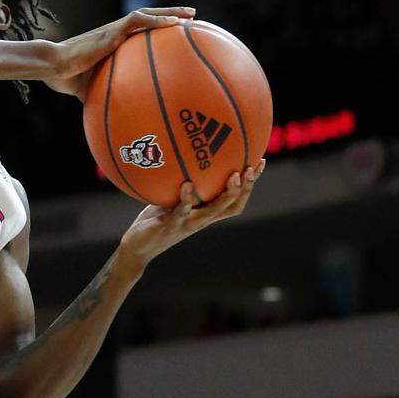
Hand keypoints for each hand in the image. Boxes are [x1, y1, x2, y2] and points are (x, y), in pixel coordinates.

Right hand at [44, 7, 195, 99]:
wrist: (53, 67)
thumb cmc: (66, 78)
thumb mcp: (91, 89)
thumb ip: (104, 95)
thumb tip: (111, 115)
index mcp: (110, 42)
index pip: (137, 31)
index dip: (156, 29)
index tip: (175, 32)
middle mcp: (114, 32)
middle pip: (147, 18)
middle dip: (170, 15)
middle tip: (191, 17)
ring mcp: (113, 30)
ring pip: (146, 14)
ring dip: (169, 12)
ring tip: (190, 14)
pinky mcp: (110, 31)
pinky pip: (137, 21)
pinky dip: (156, 20)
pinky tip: (173, 23)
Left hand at [118, 159, 265, 268]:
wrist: (139, 246)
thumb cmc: (155, 219)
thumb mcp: (169, 196)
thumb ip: (179, 180)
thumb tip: (183, 152)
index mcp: (205, 212)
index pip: (235, 199)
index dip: (250, 184)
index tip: (259, 162)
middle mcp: (202, 219)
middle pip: (233, 204)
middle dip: (245, 187)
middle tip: (251, 168)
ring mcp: (189, 224)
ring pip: (215, 210)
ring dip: (227, 194)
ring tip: (234, 176)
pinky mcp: (172, 226)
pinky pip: (182, 211)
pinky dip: (186, 198)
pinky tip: (187, 184)